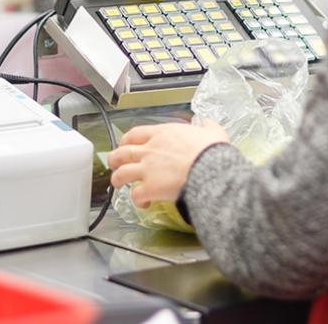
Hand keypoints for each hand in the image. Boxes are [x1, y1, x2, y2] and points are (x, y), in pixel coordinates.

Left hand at [104, 121, 231, 204]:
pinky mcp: (150, 188)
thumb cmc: (212, 151)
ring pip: (121, 173)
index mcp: (163, 134)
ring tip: (118, 184)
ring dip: (117, 179)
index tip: (126, 144)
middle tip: (115, 164)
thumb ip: (207, 126)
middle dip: (115, 159)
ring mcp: (148, 169)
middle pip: (122, 153)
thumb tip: (206, 123)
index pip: (135, 134)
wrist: (212, 169)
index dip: (126, 140)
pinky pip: (135, 195)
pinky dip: (137, 200)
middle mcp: (150, 150)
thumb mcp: (212, 132)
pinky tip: (143, 204)